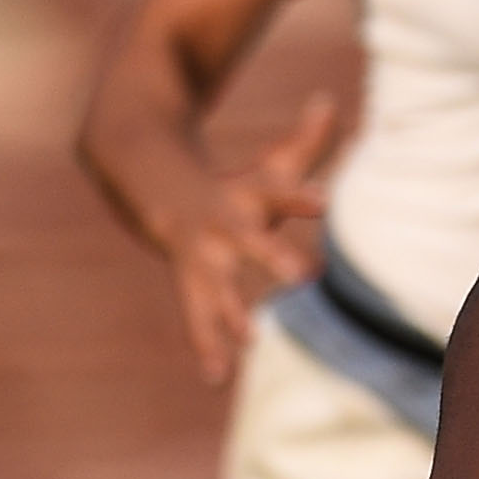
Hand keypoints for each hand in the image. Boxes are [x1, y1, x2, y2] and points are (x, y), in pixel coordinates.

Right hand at [165, 94, 338, 384]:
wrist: (147, 180)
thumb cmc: (230, 185)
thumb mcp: (269, 164)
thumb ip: (309, 140)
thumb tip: (331, 101)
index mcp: (247, 194)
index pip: (279, 191)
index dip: (300, 196)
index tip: (323, 203)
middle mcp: (222, 224)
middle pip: (249, 239)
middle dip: (273, 256)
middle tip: (305, 275)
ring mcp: (199, 254)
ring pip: (216, 285)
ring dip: (232, 312)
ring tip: (254, 340)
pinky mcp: (186, 279)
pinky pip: (196, 316)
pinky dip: (206, 345)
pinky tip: (217, 377)